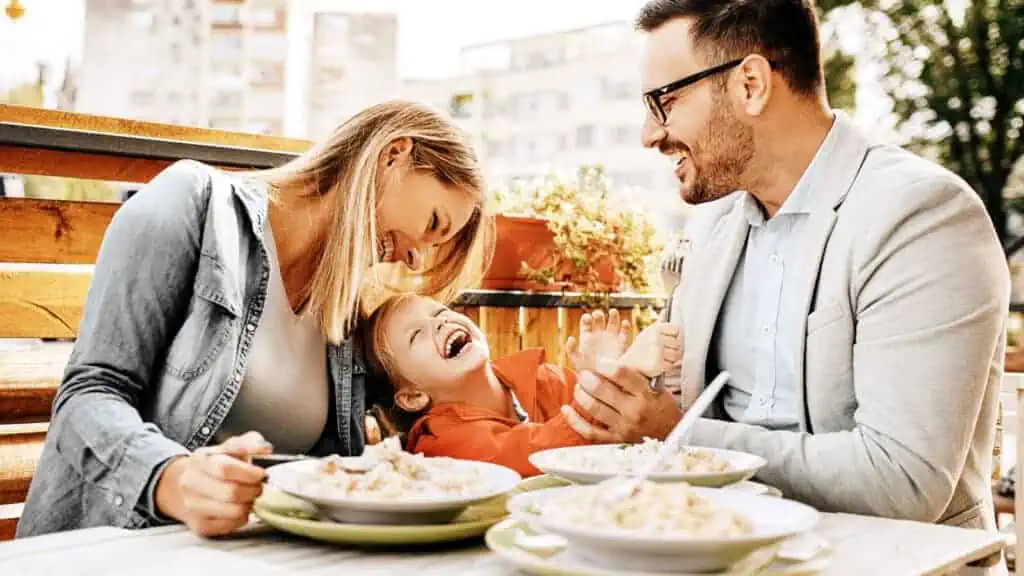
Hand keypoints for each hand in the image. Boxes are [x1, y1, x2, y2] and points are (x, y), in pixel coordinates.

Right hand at [155, 431, 272, 536]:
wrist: (182, 484)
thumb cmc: (214, 464)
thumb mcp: (229, 447)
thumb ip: (249, 443)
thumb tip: (265, 448)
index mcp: (201, 460)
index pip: (225, 468)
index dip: (249, 473)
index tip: (261, 474)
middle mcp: (191, 483)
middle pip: (231, 493)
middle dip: (253, 490)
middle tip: (258, 487)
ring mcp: (192, 506)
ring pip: (234, 512)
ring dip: (249, 505)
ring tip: (249, 497)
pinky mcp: (199, 526)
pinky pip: (231, 526)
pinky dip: (242, 518)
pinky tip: (239, 508)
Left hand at [562, 358, 681, 442]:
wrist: (670, 433)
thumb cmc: (660, 405)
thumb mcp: (656, 387)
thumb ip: (636, 375)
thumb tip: (611, 359)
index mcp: (646, 394)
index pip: (622, 374)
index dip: (605, 365)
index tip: (598, 361)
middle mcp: (634, 411)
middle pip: (603, 390)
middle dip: (588, 378)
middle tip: (583, 373)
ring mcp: (623, 427)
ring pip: (594, 408)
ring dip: (581, 394)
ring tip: (579, 386)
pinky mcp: (615, 439)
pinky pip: (590, 431)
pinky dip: (575, 420)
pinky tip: (566, 409)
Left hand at [565, 310, 630, 372]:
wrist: (604, 380)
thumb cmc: (588, 371)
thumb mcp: (577, 360)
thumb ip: (571, 350)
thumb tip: (570, 338)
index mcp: (587, 338)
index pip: (586, 325)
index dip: (586, 319)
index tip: (587, 317)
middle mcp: (599, 337)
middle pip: (599, 322)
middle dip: (599, 316)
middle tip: (598, 314)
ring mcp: (610, 340)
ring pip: (612, 325)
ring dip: (613, 317)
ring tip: (613, 312)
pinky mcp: (621, 345)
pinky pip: (624, 334)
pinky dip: (625, 328)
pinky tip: (625, 323)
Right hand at [621, 322, 681, 377]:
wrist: (628, 363)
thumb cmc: (641, 347)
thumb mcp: (648, 332)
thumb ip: (659, 322)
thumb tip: (666, 310)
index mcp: (656, 329)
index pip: (676, 330)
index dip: (674, 336)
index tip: (668, 341)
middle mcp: (657, 339)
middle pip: (678, 344)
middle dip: (673, 349)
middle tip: (664, 352)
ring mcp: (657, 352)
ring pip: (676, 356)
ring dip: (671, 359)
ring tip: (662, 358)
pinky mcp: (657, 365)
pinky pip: (671, 366)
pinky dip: (668, 367)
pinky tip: (660, 365)